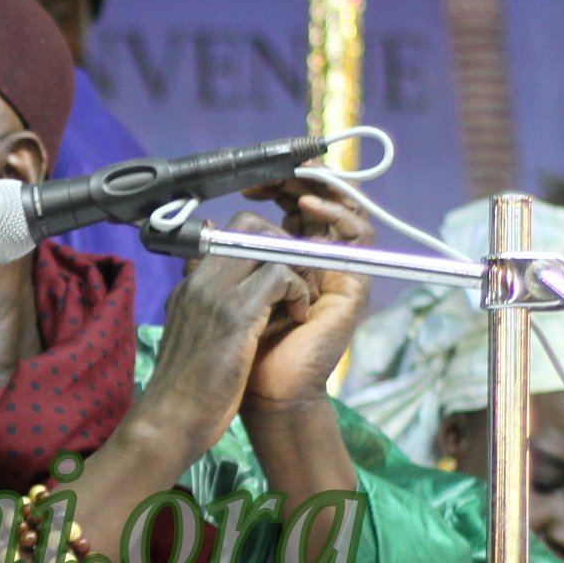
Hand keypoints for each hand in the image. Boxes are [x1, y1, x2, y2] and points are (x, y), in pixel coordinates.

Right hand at [132, 221, 310, 458]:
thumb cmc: (187, 390)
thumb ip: (213, 315)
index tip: (283, 277)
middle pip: (249, 227)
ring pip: (268, 245)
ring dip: (297, 270)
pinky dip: (298, 292)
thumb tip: (245, 305)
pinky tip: (298, 319)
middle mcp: (200, 281)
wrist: (171, 421)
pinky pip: (279, 276)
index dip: (264, 246)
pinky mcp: (235, 316)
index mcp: (190, 286)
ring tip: (301, 302)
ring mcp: (215, 295)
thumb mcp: (195, 340)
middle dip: (284, 246)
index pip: (229, 235)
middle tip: (299, 280)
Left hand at [239, 178, 373, 413]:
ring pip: (345, 210)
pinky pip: (358, 237)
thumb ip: (218, 258)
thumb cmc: (239, 350)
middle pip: (322, 200)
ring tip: (296, 182)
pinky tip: (308, 209)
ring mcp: (336, 271)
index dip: (277, 185)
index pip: (293, 204)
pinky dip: (337, 215)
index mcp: (288, 257)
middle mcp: (316, 260)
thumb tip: (205, 222)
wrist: (261, 391)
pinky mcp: (351, 284)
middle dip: (301, 178)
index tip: (250, 183)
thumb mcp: (221, 293)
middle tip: (279, 171)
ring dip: (322, 188)